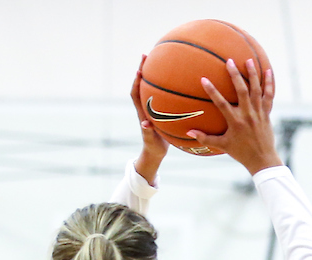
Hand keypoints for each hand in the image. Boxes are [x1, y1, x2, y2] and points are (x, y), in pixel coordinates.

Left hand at [131, 56, 168, 184]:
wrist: (155, 152)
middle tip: (146, 56)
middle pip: (141, 84)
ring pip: (151, 88)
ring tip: (158, 61)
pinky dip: (165, 86)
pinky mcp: (159, 111)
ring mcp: (152, 108)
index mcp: (142, 112)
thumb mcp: (151, 141)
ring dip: (152, 75)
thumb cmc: (153, 147)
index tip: (139, 71)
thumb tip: (145, 124)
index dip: (136, 82)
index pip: (135, 93)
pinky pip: (161, 96)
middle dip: (143, 70)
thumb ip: (148, 132)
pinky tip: (175, 80)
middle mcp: (145, 107)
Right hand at [190, 57, 280, 172]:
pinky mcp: (267, 114)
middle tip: (230, 61)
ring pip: (256, 91)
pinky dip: (269, 84)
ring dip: (253, 74)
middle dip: (235, 75)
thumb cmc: (241, 153)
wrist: (262, 160)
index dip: (212, 91)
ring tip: (249, 60)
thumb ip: (206, 138)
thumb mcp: (223, 146)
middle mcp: (247, 115)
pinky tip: (268, 71)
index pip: (221, 104)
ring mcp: (258, 113)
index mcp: (235, 122)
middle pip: (241, 91)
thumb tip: (188, 132)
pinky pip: (269, 96)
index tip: (204, 79)